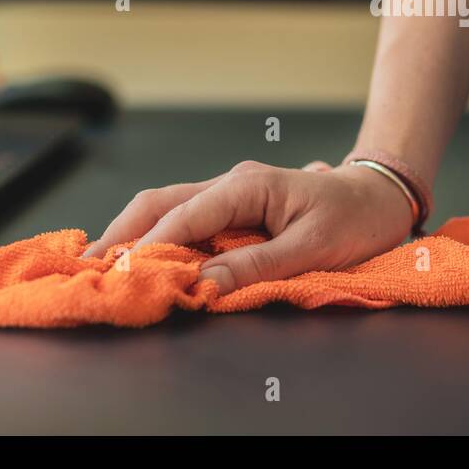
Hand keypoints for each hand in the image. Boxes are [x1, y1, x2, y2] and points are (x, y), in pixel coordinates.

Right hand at [82, 160, 413, 295]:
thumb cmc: (355, 217)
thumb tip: (206, 284)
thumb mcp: (314, 247)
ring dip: (136, 236)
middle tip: (87, 267)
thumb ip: (258, 266)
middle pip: (160, 203)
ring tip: (104, 267)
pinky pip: (187, 221)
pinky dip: (159, 239)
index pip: (184, 216)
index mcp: (247, 186)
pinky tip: (143, 259)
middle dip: (122, 233)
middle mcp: (230, 184)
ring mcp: (230, 195)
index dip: (150, 246)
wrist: (380, 196)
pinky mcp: (233, 210)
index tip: (122, 273)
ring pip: (168, 209)